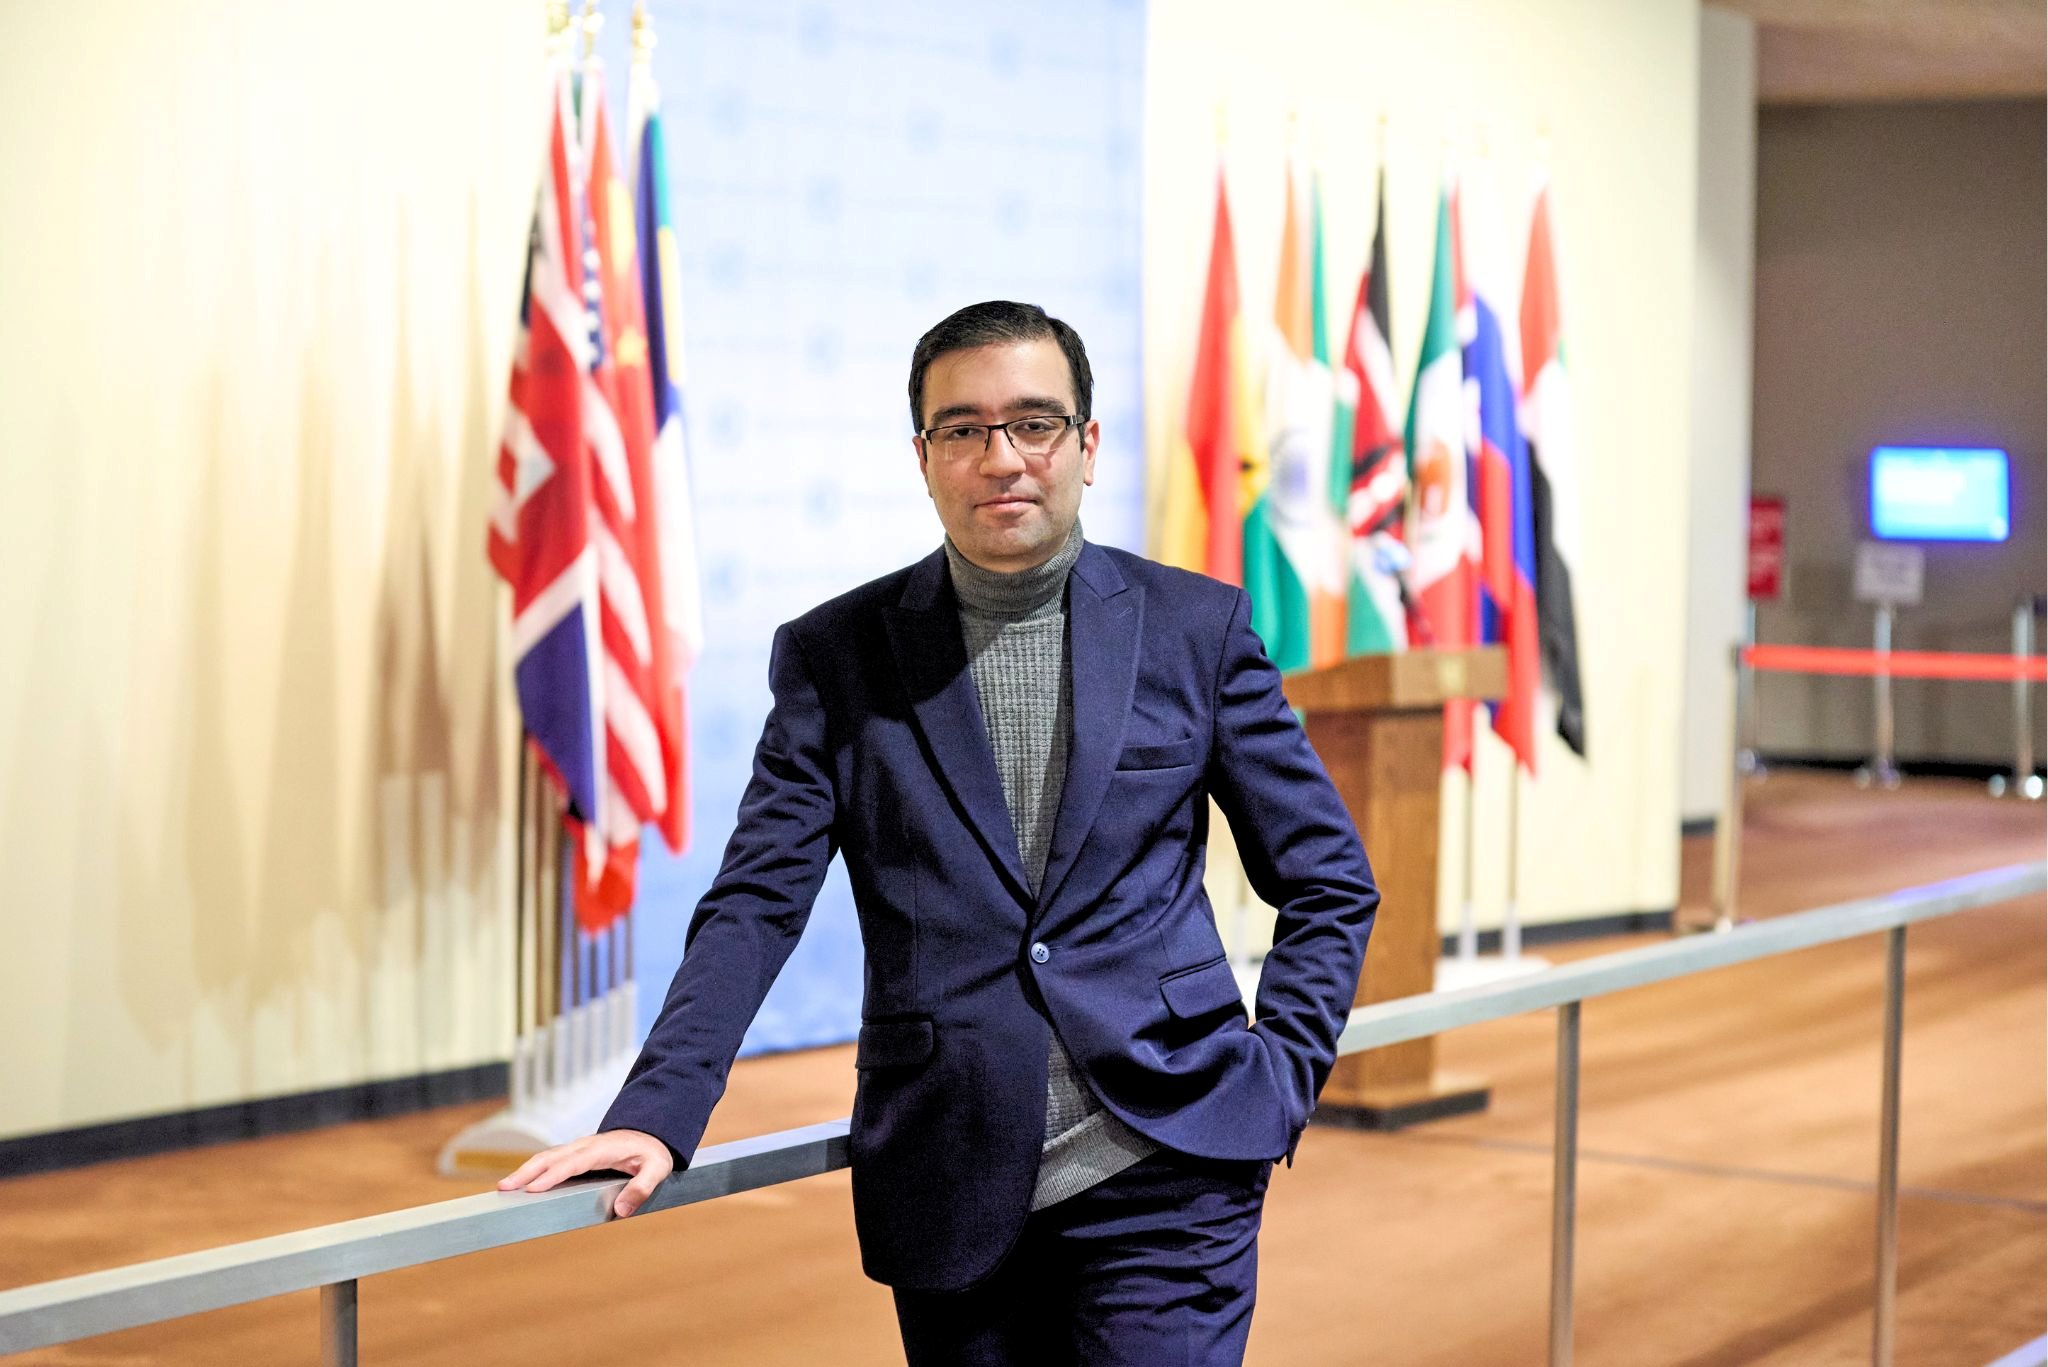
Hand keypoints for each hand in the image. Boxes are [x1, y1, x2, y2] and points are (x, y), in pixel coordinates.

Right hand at [497, 1129, 674, 1218]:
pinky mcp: (574, 1155)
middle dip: (527, 1171)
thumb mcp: (658, 1169)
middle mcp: (586, 1145)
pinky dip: (532, 1170)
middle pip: (552, 1156)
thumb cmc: (652, 1153)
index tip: (533, 1188)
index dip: (553, 1174)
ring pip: (546, 1157)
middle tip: (504, 1188)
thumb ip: (642, 1188)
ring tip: (504, 1188)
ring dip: (525, 1170)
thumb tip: (621, 1211)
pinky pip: (550, 1161)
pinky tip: (521, 1184)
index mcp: (603, 1149)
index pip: (574, 1162)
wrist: (650, 1134)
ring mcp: (578, 1148)